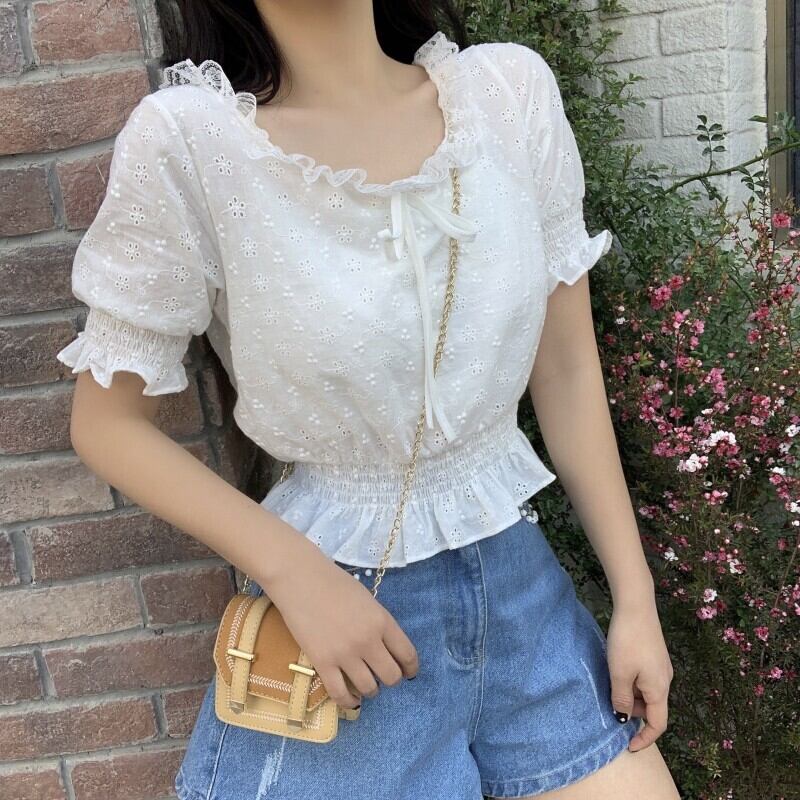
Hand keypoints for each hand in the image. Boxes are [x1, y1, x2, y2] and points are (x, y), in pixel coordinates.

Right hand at [259, 535, 418, 708]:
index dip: (411, 668)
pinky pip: (340, 693)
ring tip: (366, 687)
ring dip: (370, 691)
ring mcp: (345, 654)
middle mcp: (368, 640)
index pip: (407, 654)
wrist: (300, 579)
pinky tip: (351, 699)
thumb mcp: (367, 600)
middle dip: (391, 680)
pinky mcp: (323, 663)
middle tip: (384, 677)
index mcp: (382, 621)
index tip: (409, 673)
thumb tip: (385, 648)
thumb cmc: (334, 583)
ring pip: (369, 688)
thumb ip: (378, 624)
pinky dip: (348, 701)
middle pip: (391, 676)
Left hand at [606, 600, 673, 751]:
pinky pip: (645, 679)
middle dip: (633, 714)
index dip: (645, 738)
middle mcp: (665, 680)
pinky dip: (632, 684)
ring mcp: (661, 667)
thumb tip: (623, 718)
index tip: (628, 746)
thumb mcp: (619, 673)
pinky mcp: (654, 655)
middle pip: (652, 709)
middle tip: (610, 706)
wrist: (636, 605)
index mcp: (660, 689)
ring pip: (647, 693)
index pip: (658, 724)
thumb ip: (621, 699)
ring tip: (610, 686)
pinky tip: (617, 672)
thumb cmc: (627, 640)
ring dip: (631, 697)